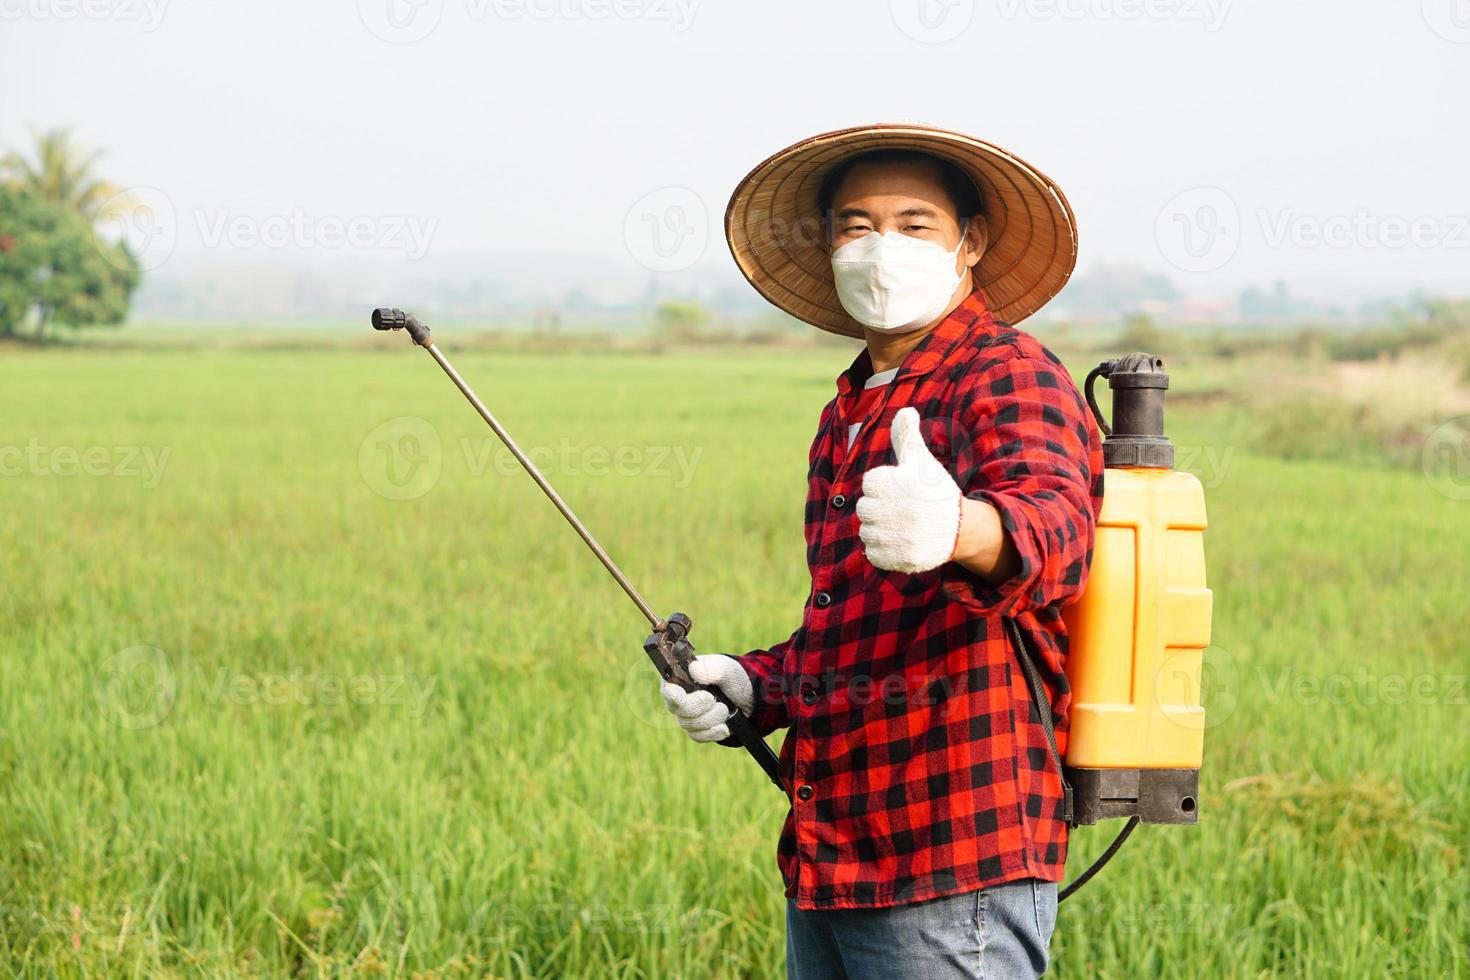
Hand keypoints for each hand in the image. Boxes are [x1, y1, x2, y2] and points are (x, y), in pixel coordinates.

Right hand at [659, 654, 753, 742]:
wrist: (745, 697)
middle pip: (678, 710)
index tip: (680, 696)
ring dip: (712, 717)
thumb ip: (712, 668)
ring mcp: (685, 716)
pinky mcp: (695, 730)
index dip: (672, 695)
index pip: (667, 689)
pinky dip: (713, 731)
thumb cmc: (730, 677)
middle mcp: (677, 698)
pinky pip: (698, 736)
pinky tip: (724, 726)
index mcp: (679, 678)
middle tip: (712, 699)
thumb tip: (694, 670)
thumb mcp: (726, 669)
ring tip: (724, 708)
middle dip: (699, 706)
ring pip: (690, 725)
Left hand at [856, 407, 961, 573]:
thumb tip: (905, 410)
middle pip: (863, 509)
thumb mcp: (921, 460)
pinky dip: (884, 551)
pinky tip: (902, 542)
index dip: (886, 486)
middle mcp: (890, 509)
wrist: (961, 528)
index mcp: (891, 482)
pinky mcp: (897, 558)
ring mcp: (894, 536)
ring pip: (866, 532)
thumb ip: (906, 436)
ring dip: (881, 530)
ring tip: (904, 526)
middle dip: (881, 508)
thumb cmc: (936, 490)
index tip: (904, 489)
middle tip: (904, 508)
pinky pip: (873, 554)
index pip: (869, 484)